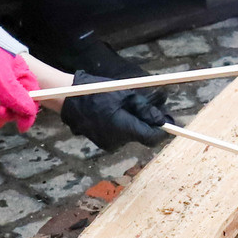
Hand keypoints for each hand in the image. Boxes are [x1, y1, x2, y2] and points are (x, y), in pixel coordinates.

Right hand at [57, 87, 171, 150]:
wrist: (69, 99)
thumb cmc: (98, 92)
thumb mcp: (125, 94)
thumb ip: (144, 109)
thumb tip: (161, 120)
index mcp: (124, 128)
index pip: (152, 137)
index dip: (162, 130)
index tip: (168, 122)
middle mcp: (117, 141)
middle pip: (142, 136)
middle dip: (146, 123)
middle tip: (146, 107)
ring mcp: (108, 144)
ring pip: (131, 136)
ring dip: (133, 124)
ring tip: (124, 107)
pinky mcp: (102, 143)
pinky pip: (120, 136)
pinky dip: (122, 127)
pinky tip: (114, 114)